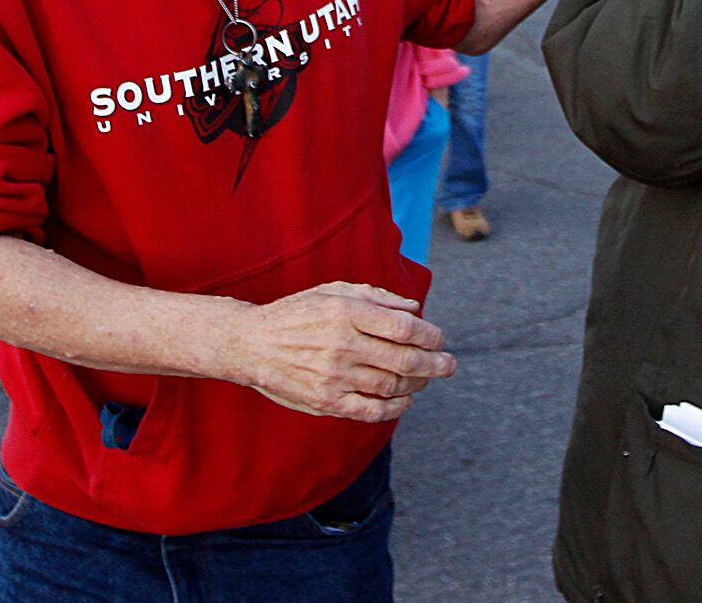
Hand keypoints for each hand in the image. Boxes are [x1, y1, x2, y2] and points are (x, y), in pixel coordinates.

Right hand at [232, 282, 455, 422]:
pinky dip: (394, 408)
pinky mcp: (326, 401)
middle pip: (404, 359)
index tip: (439, 338)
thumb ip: (377, 297)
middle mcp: (342, 344)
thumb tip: (415, 308)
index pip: (403, 327)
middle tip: (449, 365)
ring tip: (427, 380)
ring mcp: (334, 376)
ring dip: (417, 385)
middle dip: (435, 364)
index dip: (429, 335)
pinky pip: (370, 410)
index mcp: (346, 312)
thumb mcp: (333, 292)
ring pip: (391, 386)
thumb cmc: (297, 314)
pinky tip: (404, 401)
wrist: (251, 344)